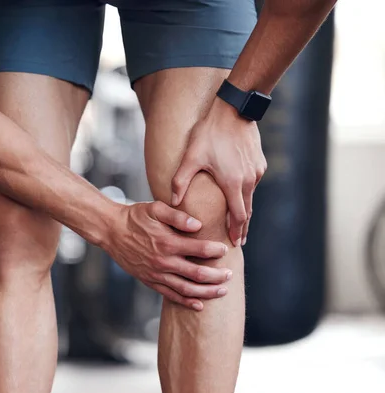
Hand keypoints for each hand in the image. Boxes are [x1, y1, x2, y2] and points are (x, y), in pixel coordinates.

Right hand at [102, 201, 230, 310]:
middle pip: (197, 274)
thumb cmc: (135, 216)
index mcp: (167, 242)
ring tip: (222, 291)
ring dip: (206, 292)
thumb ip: (177, 216)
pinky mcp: (149, 280)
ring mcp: (156, 274)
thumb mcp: (155, 209)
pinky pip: (170, 295)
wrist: (111, 230)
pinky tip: (199, 304)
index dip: (215, 251)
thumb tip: (198, 225)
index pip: (199, 250)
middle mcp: (163, 261)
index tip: (225, 249)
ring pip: (186, 289)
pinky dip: (186, 301)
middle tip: (230, 274)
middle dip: (217, 276)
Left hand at [171, 97, 266, 246]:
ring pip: (251, 197)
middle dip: (242, 227)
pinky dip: (247, 193)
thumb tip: (172, 203)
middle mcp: (248, 180)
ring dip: (245, 210)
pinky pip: (253, 183)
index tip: (234, 244)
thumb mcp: (190, 157)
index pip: (237, 216)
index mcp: (232, 183)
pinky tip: (240, 195)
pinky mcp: (260, 162)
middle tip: (238, 241)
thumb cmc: (209, 133)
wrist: (234, 109)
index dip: (236, 231)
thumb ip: (180, 182)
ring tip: (238, 222)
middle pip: (247, 211)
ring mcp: (256, 171)